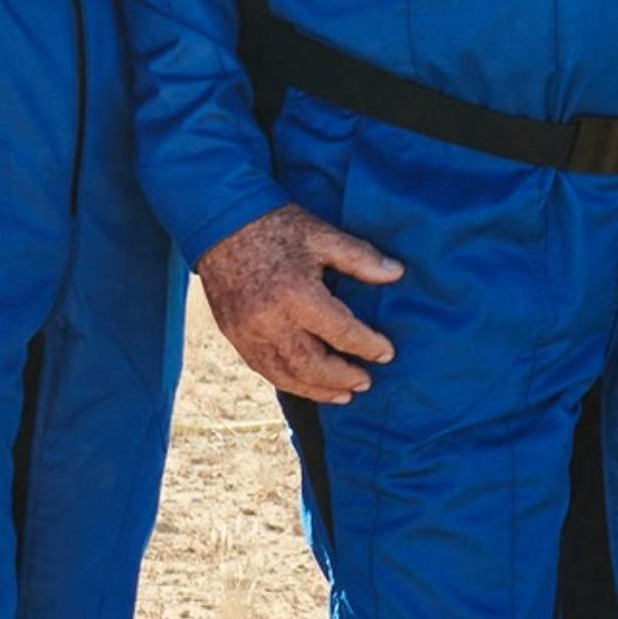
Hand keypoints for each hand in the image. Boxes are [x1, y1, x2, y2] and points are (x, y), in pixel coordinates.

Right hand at [196, 202, 403, 400]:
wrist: (220, 224)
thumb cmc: (277, 227)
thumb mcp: (323, 234)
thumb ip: (360, 258)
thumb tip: (396, 273)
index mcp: (297, 294)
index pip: (341, 332)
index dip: (368, 346)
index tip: (387, 353)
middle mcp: (271, 320)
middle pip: (311, 365)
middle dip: (342, 378)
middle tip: (366, 381)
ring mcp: (248, 332)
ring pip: (286, 375)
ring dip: (317, 390)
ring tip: (344, 394)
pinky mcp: (235, 336)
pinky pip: (264, 369)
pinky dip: (290, 382)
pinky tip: (308, 384)